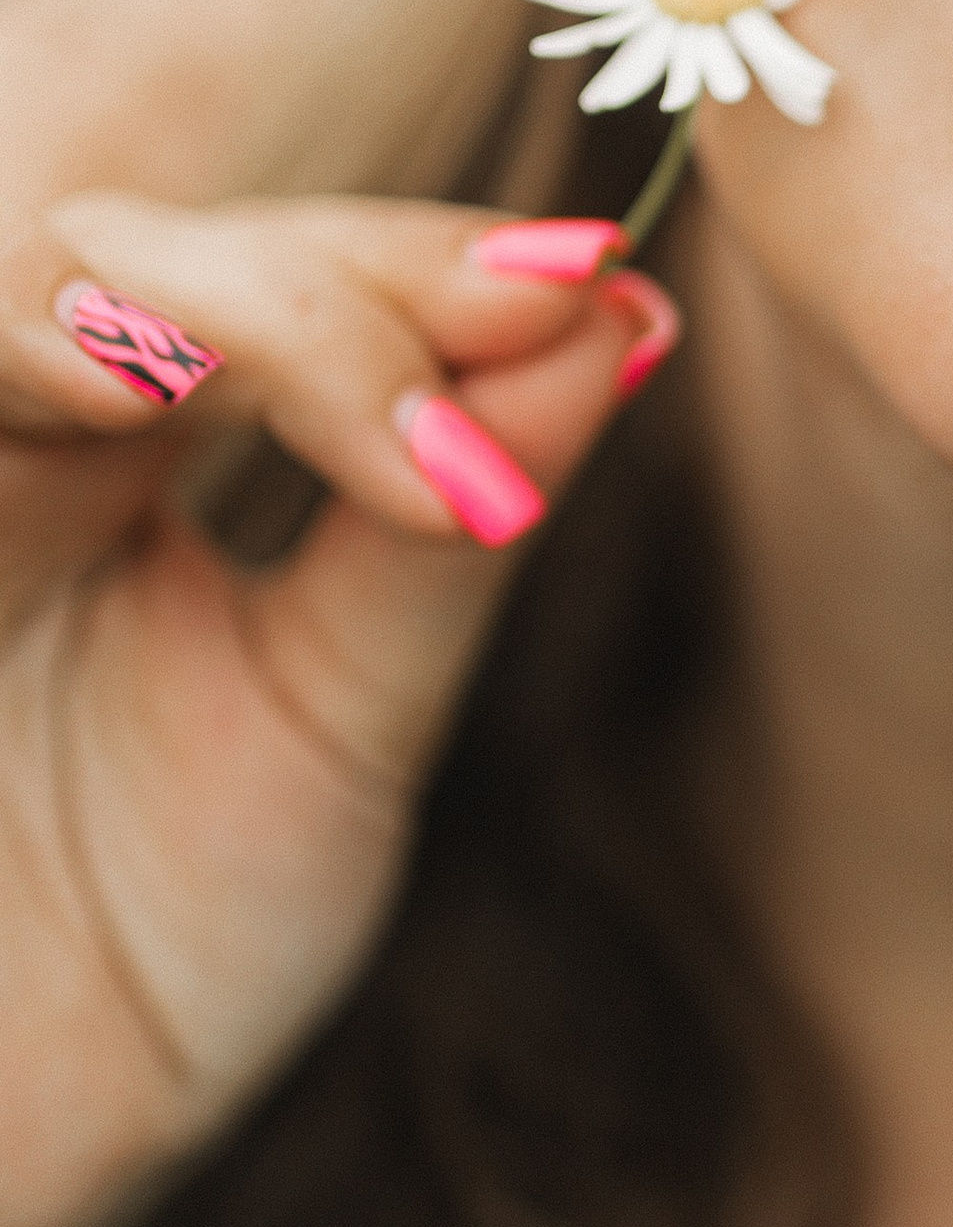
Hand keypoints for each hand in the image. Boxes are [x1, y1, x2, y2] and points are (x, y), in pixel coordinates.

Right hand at [0, 193, 675, 1226]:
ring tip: (366, 371)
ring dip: (198, 303)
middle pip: (147, 252)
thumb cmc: (124, 975)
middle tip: (523, 313)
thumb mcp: (325, 741)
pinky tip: (144, 383)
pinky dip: (35, 353)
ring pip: (19, 289)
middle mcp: (2, 456)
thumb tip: (617, 320)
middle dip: (343, 277)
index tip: (598, 287)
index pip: (281, 289)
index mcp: (122, 467)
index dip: (430, 268)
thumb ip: (443, 541)